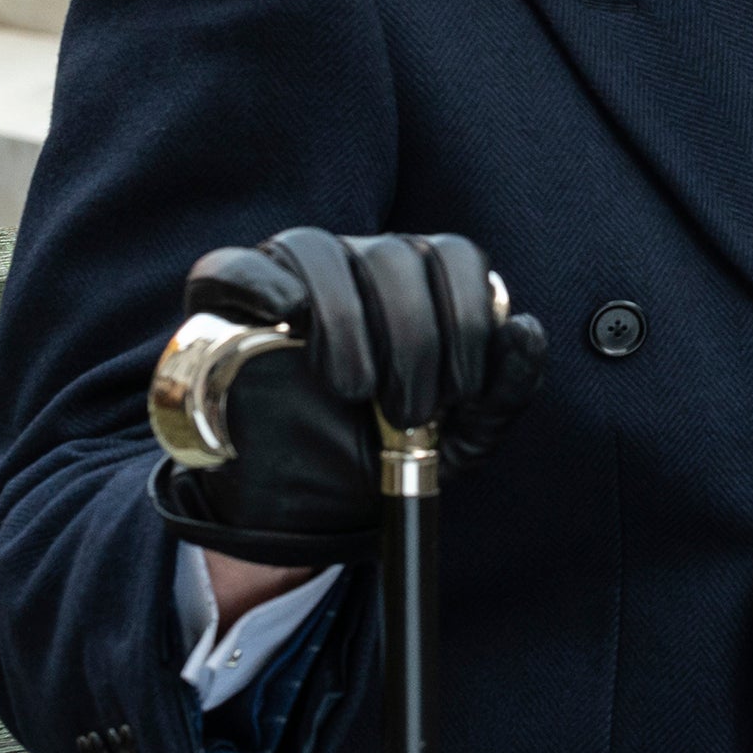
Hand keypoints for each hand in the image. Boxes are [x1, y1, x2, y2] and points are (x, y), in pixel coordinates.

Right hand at [149, 228, 546, 566]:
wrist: (313, 503)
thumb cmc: (392, 450)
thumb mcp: (466, 434)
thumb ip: (508, 386)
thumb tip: (524, 325)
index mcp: (420, 282)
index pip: (455, 255)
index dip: (467, 318)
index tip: (462, 391)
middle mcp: (359, 264)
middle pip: (393, 255)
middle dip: (414, 340)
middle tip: (408, 408)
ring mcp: (293, 277)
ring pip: (318, 249)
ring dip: (346, 323)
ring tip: (353, 390)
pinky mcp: (228, 306)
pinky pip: (235, 267)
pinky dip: (262, 282)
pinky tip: (287, 315)